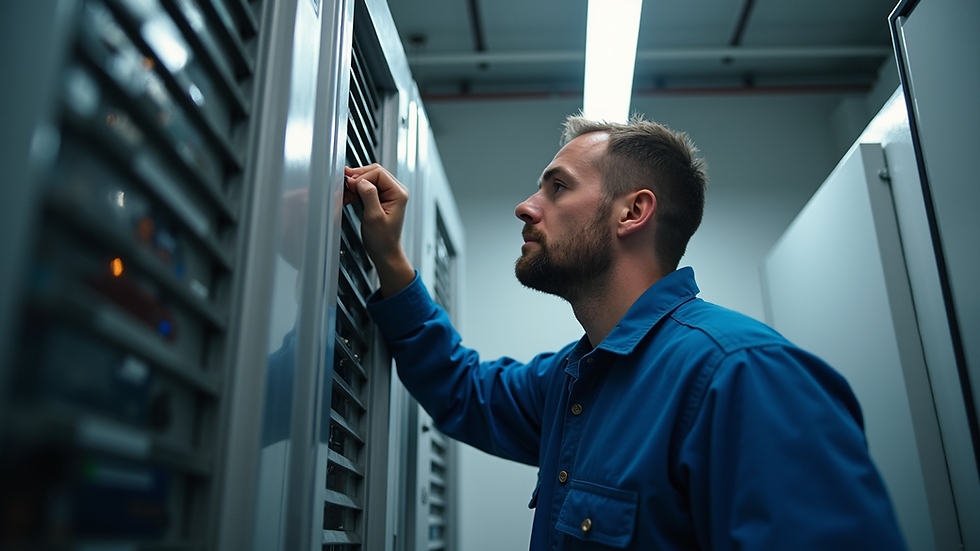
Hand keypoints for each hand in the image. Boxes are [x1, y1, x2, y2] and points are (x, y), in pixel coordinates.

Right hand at [344, 165, 414, 296]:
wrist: (385, 251)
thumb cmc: (383, 239)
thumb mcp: (374, 217)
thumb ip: (369, 196)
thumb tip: (361, 181)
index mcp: (398, 193)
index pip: (378, 173)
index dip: (361, 176)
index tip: (350, 185)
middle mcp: (396, 191)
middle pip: (374, 172)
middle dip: (357, 177)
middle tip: (346, 186)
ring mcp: (389, 194)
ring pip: (369, 177)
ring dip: (356, 183)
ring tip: (347, 193)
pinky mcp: (381, 198)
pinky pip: (367, 186)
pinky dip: (357, 189)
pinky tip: (350, 196)